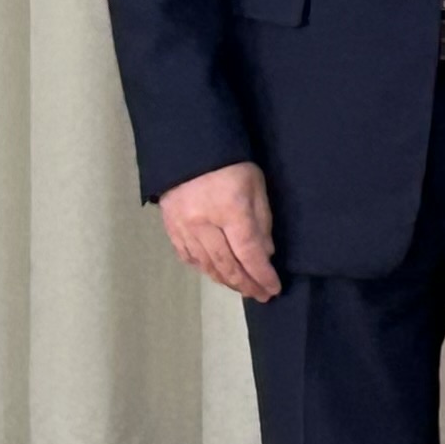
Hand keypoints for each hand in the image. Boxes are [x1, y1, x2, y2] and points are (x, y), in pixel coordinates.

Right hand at [158, 161, 280, 301]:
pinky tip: (215, 272)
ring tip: (241, 288)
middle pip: (227, 265)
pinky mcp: (170, 227)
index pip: (249, 253)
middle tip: (260, 295)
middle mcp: (204, 224)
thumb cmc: (230, 163)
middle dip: (246, 284)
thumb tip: (265, 254)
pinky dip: (203, 268)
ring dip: (226, 280)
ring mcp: (184, 227)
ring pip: (206, 265)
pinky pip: (188, 256)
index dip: (262, 275)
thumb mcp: (256, 185)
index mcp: (230, 210)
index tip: (273, 288)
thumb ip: (262, 221)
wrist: (188, 148)